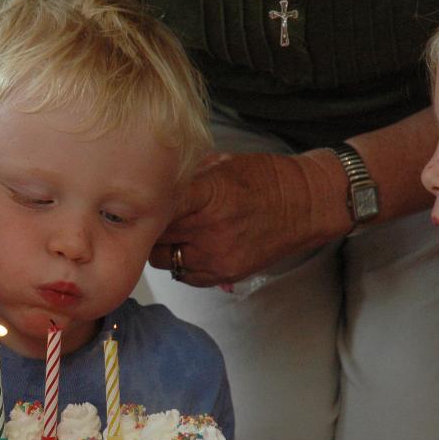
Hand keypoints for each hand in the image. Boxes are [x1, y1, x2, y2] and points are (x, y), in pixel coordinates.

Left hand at [148, 152, 327, 286]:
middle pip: (152, 233)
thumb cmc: (264, 178)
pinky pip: (183, 274)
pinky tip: (186, 245)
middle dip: (145, 222)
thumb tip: (152, 178)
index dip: (140, 201)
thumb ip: (186, 176)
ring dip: (159, 244)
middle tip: (142, 213)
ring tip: (167, 230)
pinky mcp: (224, 274)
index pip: (156, 203)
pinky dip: (178, 261)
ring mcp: (216, 256)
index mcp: (208, 195)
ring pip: (161, 258)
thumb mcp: (222, 165)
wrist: (306, 205)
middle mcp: (210, 229)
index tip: (132, 196)